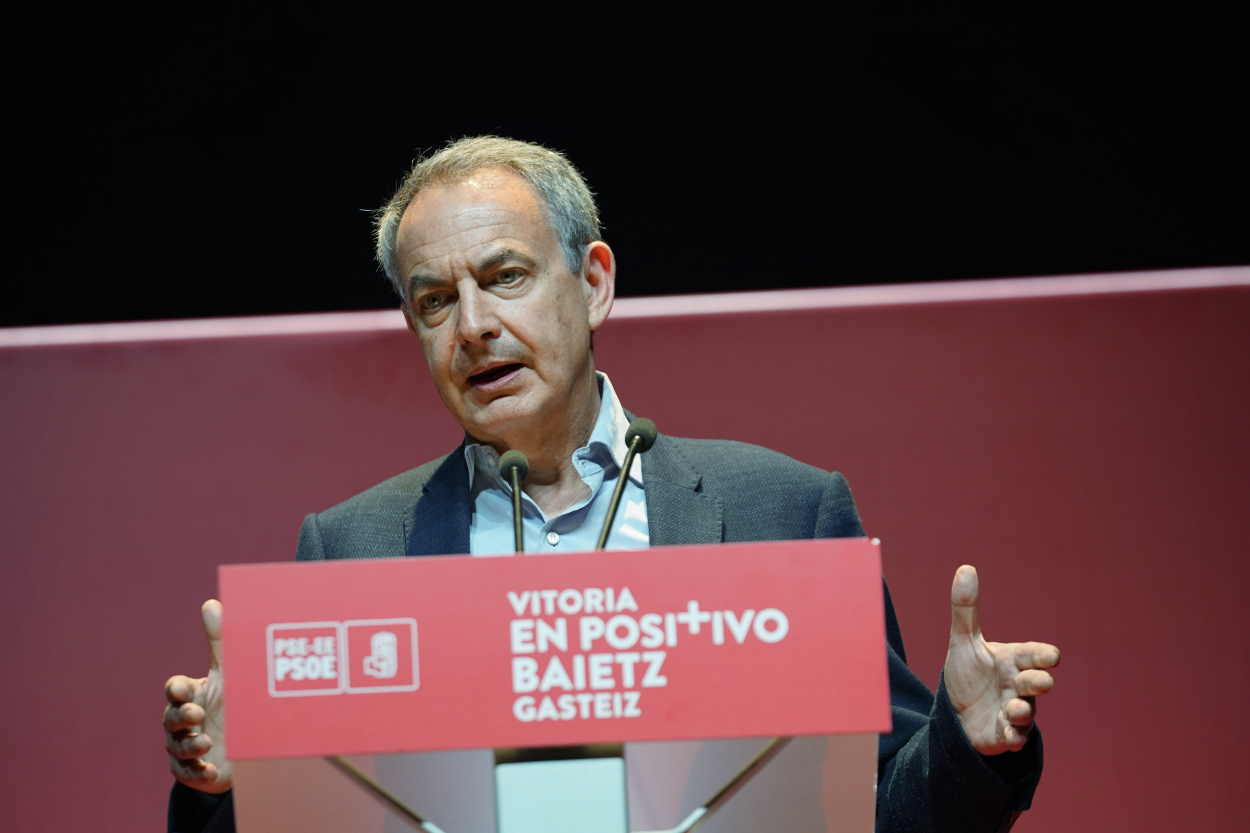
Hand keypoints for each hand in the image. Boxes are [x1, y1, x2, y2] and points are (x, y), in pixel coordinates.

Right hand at [163, 599, 231, 792]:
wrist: (247, 744)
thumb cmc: (234, 701)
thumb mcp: (230, 672)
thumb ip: (219, 641)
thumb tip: (210, 602)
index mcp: (190, 695)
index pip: (174, 690)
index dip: (177, 690)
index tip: (186, 689)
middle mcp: (182, 721)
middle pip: (170, 719)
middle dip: (181, 716)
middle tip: (197, 714)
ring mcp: (185, 747)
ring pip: (177, 747)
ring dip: (190, 745)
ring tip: (207, 743)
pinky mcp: (193, 771)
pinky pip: (188, 774)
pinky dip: (198, 772)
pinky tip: (211, 770)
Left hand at [943, 565, 1059, 755]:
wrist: (956, 712)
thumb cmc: (968, 674)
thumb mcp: (963, 641)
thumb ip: (966, 608)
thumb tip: (966, 567)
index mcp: (1014, 661)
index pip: (1037, 655)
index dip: (1045, 656)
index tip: (1049, 657)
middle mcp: (1019, 686)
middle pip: (1039, 683)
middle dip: (1039, 682)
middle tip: (1035, 681)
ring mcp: (1016, 712)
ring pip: (1028, 712)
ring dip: (1022, 711)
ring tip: (1013, 707)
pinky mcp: (1006, 735)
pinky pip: (1016, 738)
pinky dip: (1014, 736)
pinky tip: (1008, 732)